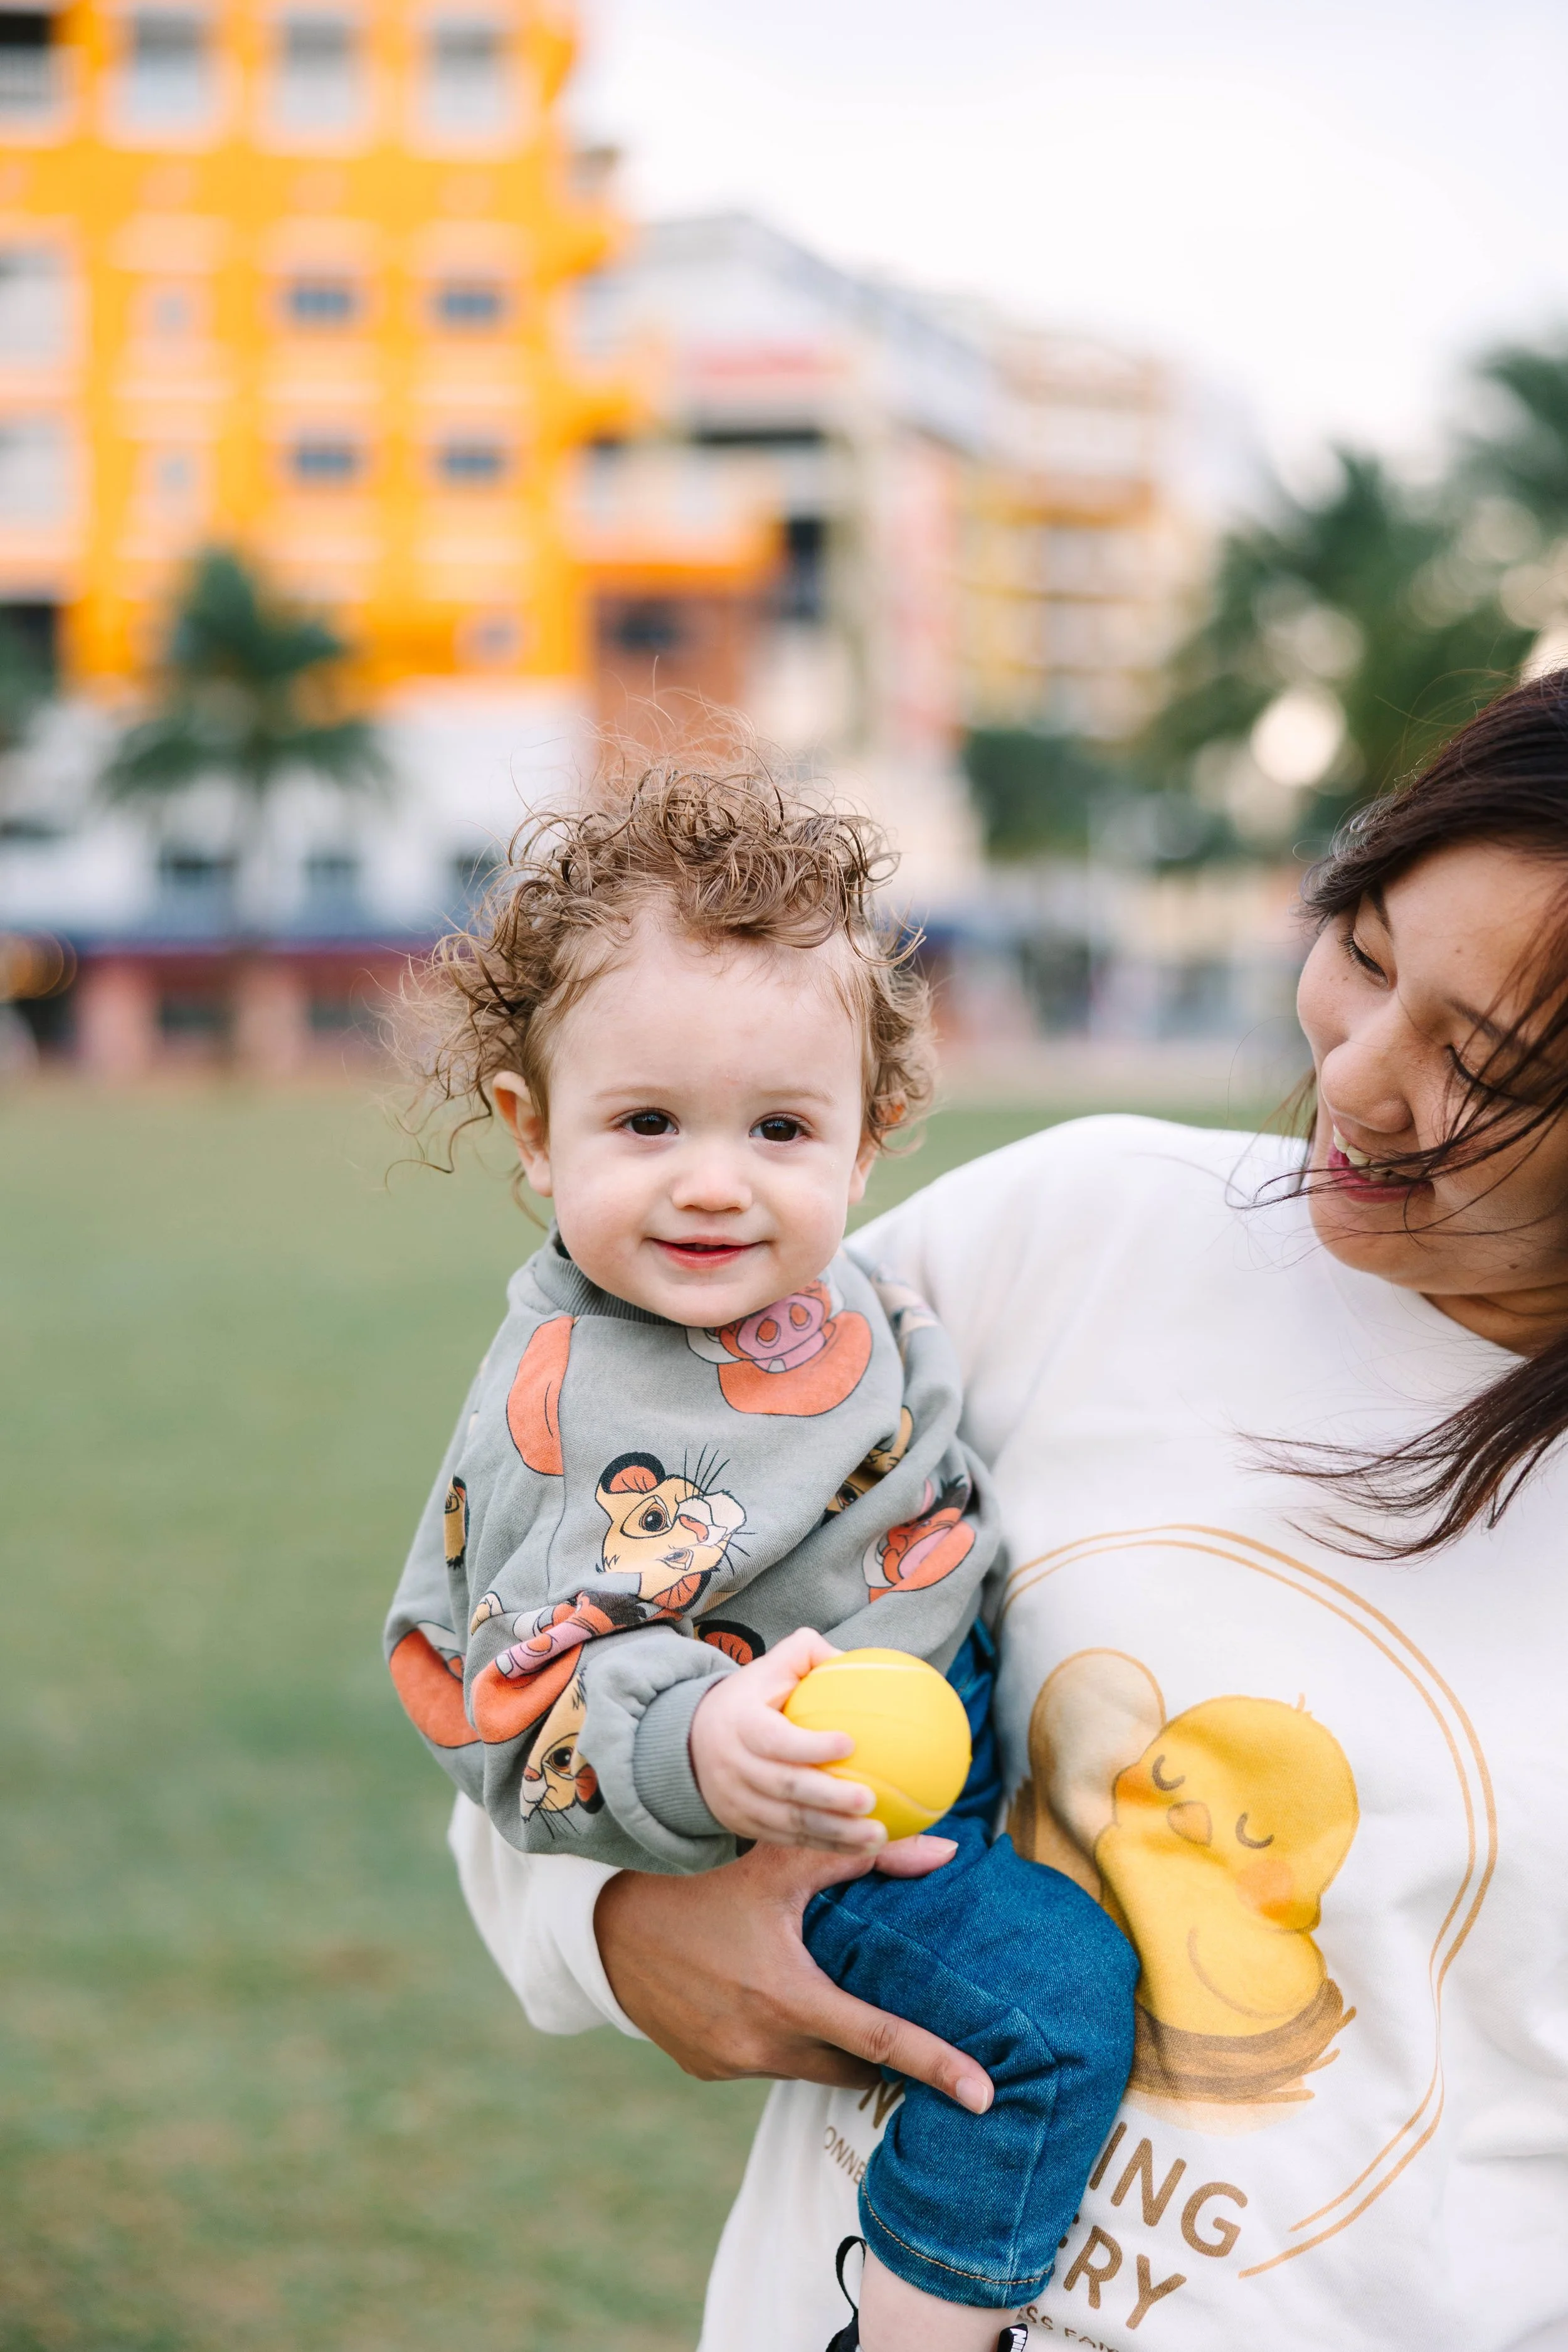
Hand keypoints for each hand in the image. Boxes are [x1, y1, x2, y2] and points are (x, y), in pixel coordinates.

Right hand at [594, 1839, 993, 2113]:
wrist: (605, 1921)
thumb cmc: (701, 1881)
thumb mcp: (782, 1862)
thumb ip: (867, 1857)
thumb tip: (946, 1849)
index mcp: (787, 1999)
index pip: (879, 2042)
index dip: (937, 2068)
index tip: (985, 2096)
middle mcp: (760, 2045)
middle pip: (847, 2065)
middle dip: (878, 2052)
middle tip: (903, 2023)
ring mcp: (729, 2064)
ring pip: (804, 2065)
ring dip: (823, 2042)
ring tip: (825, 1997)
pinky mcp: (705, 2068)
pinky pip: (763, 2063)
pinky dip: (779, 2040)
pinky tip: (763, 1998)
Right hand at [689, 1627, 884, 1853]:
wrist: (688, 1744)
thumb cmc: (745, 1701)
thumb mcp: (765, 1669)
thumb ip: (806, 1653)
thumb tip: (851, 1657)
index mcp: (741, 1725)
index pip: (775, 1739)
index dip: (810, 1745)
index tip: (850, 1742)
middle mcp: (736, 1767)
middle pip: (785, 1787)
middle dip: (829, 1798)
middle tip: (870, 1800)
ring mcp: (739, 1802)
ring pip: (790, 1822)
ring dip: (836, 1833)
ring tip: (878, 1835)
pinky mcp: (746, 1826)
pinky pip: (790, 1839)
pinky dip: (827, 1846)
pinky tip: (864, 1848)